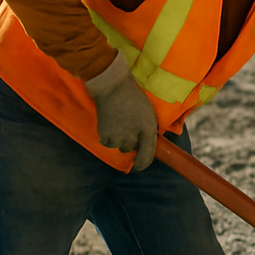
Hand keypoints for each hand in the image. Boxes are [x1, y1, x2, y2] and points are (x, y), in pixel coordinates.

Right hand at [84, 52, 157, 170]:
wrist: (113, 88)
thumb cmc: (134, 98)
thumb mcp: (148, 113)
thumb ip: (148, 130)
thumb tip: (145, 143)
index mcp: (148, 130)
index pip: (148, 153)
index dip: (144, 162)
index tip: (140, 166)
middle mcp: (134, 137)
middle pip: (132, 149)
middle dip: (132, 142)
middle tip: (129, 126)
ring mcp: (119, 137)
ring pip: (120, 146)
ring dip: (120, 139)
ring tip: (120, 122)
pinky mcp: (105, 136)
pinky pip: (108, 143)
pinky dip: (109, 137)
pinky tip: (111, 124)